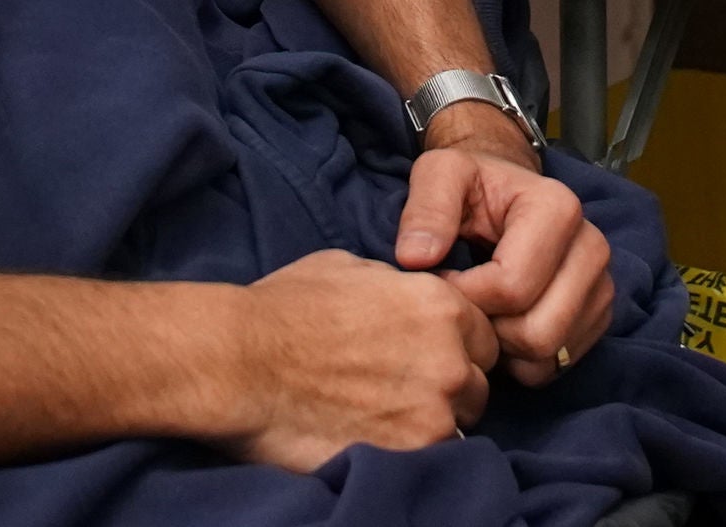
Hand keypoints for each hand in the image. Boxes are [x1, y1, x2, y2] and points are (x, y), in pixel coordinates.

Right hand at [218, 249, 494, 468]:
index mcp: (440, 305)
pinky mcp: (411, 454)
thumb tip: (405, 297)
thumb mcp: (350, 267)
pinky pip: (433, 458)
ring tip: (387, 418)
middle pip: (476, 383)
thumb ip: (396, 285)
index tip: (428, 356)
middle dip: (448, 386)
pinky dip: (411, 452)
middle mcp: (449, 358)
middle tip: (404, 390)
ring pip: (458, 423)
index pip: (482, 335)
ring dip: (431, 421)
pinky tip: (377, 438)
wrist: (243, 361)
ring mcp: (434, 411)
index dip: (455, 345)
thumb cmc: (285, 308)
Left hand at [397, 130, 614, 384]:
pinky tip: (499, 326)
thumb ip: (426, 209)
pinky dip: (521, 359)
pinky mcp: (598, 315)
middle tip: (462, 304)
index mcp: (558, 208)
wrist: (505, 192)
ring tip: (478, 313)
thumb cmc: (471, 185)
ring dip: (502, 347)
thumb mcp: (439, 174)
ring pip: (548, 354)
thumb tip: (416, 258)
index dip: (465, 295)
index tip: (440, 277)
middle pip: (537, 331)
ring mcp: (601, 285)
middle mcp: (592, 248)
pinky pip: (555, 365)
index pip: (511, 287)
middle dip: (488, 329)